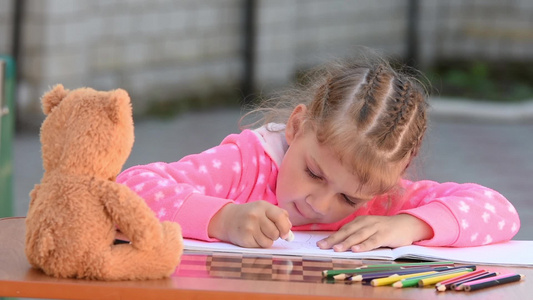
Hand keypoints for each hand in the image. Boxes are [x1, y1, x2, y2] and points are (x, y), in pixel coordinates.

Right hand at [208, 201, 291, 247]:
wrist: (228, 220)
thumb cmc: (251, 215)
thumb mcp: (264, 209)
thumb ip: (280, 216)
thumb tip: (289, 234)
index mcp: (262, 206)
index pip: (280, 217)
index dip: (286, 227)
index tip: (286, 234)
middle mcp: (255, 215)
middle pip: (275, 232)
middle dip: (275, 235)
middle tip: (268, 231)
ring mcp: (249, 227)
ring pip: (269, 242)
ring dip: (267, 240)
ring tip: (259, 234)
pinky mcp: (244, 238)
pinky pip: (260, 246)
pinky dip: (259, 244)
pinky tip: (252, 237)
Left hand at [316, 214, 432, 251]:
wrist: (406, 224)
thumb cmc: (384, 229)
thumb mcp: (368, 228)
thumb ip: (357, 234)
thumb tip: (339, 243)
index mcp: (360, 221)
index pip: (343, 229)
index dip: (331, 237)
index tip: (320, 244)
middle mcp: (366, 222)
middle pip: (348, 232)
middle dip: (334, 239)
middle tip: (322, 246)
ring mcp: (375, 228)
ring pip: (359, 236)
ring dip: (347, 242)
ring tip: (336, 249)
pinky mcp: (385, 235)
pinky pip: (373, 241)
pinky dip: (364, 245)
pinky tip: (356, 250)